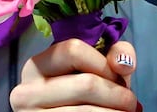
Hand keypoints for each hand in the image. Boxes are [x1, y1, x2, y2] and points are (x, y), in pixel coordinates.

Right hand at [10, 37, 138, 110]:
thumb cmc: (82, 95)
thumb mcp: (94, 68)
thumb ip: (113, 55)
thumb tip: (124, 64)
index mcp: (36, 66)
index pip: (72, 50)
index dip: (104, 63)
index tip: (119, 77)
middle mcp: (26, 92)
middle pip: (86, 84)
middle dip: (118, 94)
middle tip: (130, 102)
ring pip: (86, 111)